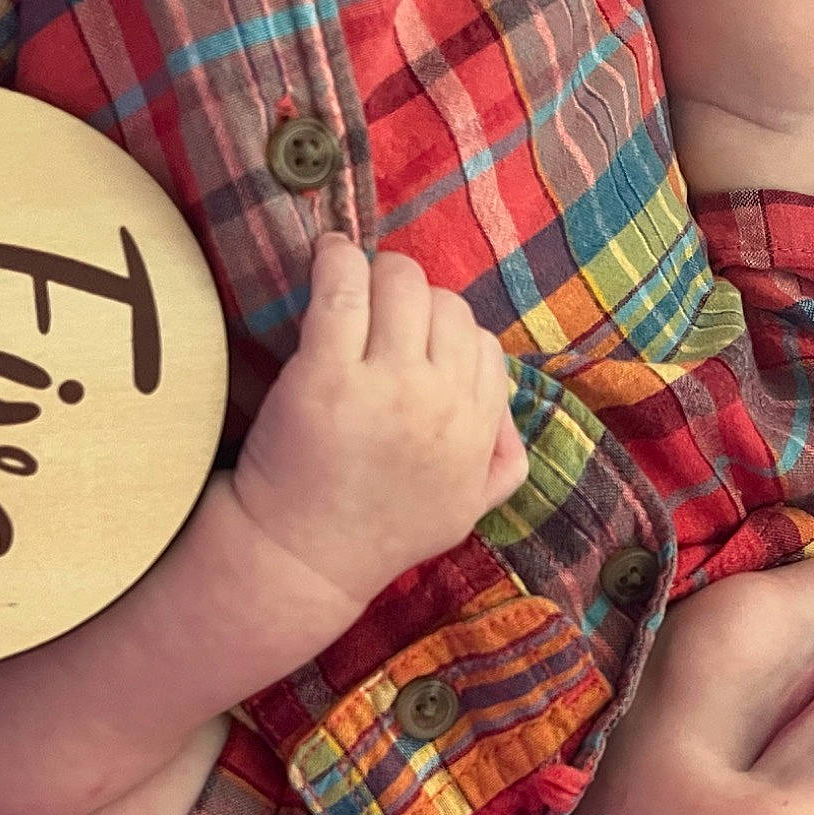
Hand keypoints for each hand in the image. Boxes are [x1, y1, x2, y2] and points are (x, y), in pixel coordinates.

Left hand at [231, 233, 529, 609]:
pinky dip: (336, 259)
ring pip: (402, 284)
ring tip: (351, 282)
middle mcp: (440, 401)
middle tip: (378, 312)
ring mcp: (384, 385)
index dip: (446, 338)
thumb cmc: (377, 534)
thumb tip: (511, 422)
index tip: (413, 343)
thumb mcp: (464, 513)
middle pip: (447, 306)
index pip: (483, 345)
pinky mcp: (325, 374)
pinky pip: (342, 287)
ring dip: (378, 274)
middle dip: (414, 301)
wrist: (301, 560)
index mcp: (476, 431)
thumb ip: (502, 466)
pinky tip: (326, 254)